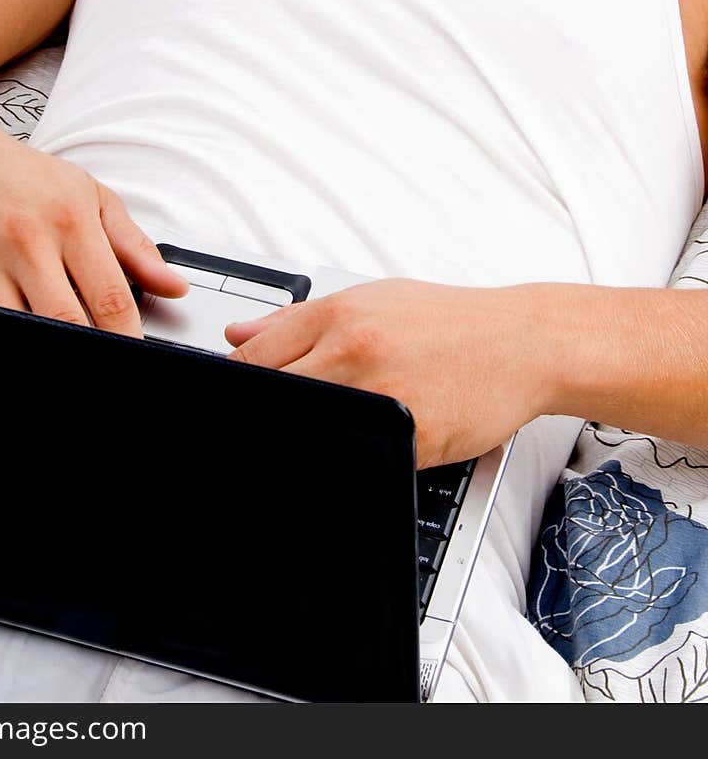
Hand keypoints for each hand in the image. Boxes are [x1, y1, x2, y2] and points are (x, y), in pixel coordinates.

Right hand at [0, 108, 187, 335]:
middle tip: (100, 359)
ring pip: (20, 329)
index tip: (134, 354)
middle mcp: (25, 240)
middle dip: (88, 351)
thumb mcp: (88, 196)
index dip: (126, 338)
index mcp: (69, 219)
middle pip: (65, 322)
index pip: (110, 297)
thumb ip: (134, 246)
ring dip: (41, 342)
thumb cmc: (23, 179)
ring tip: (57, 340)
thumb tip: (175, 286)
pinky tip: (17, 329)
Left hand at [224, 277, 549, 467]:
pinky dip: (352, 459)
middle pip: (274, 397)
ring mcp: (384, 397)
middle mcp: (356, 352)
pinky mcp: (414, 440)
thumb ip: (299, 319)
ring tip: (322, 434)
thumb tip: (239, 336)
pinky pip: (362, 459)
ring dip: (306, 438)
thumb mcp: (373, 299)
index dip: (237, 387)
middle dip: (265, 416)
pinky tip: (359, 451)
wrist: (523, 342)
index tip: (237, 401)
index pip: (256, 360)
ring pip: (312, 432)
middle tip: (272, 425)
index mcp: (340, 315)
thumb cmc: (450, 321)